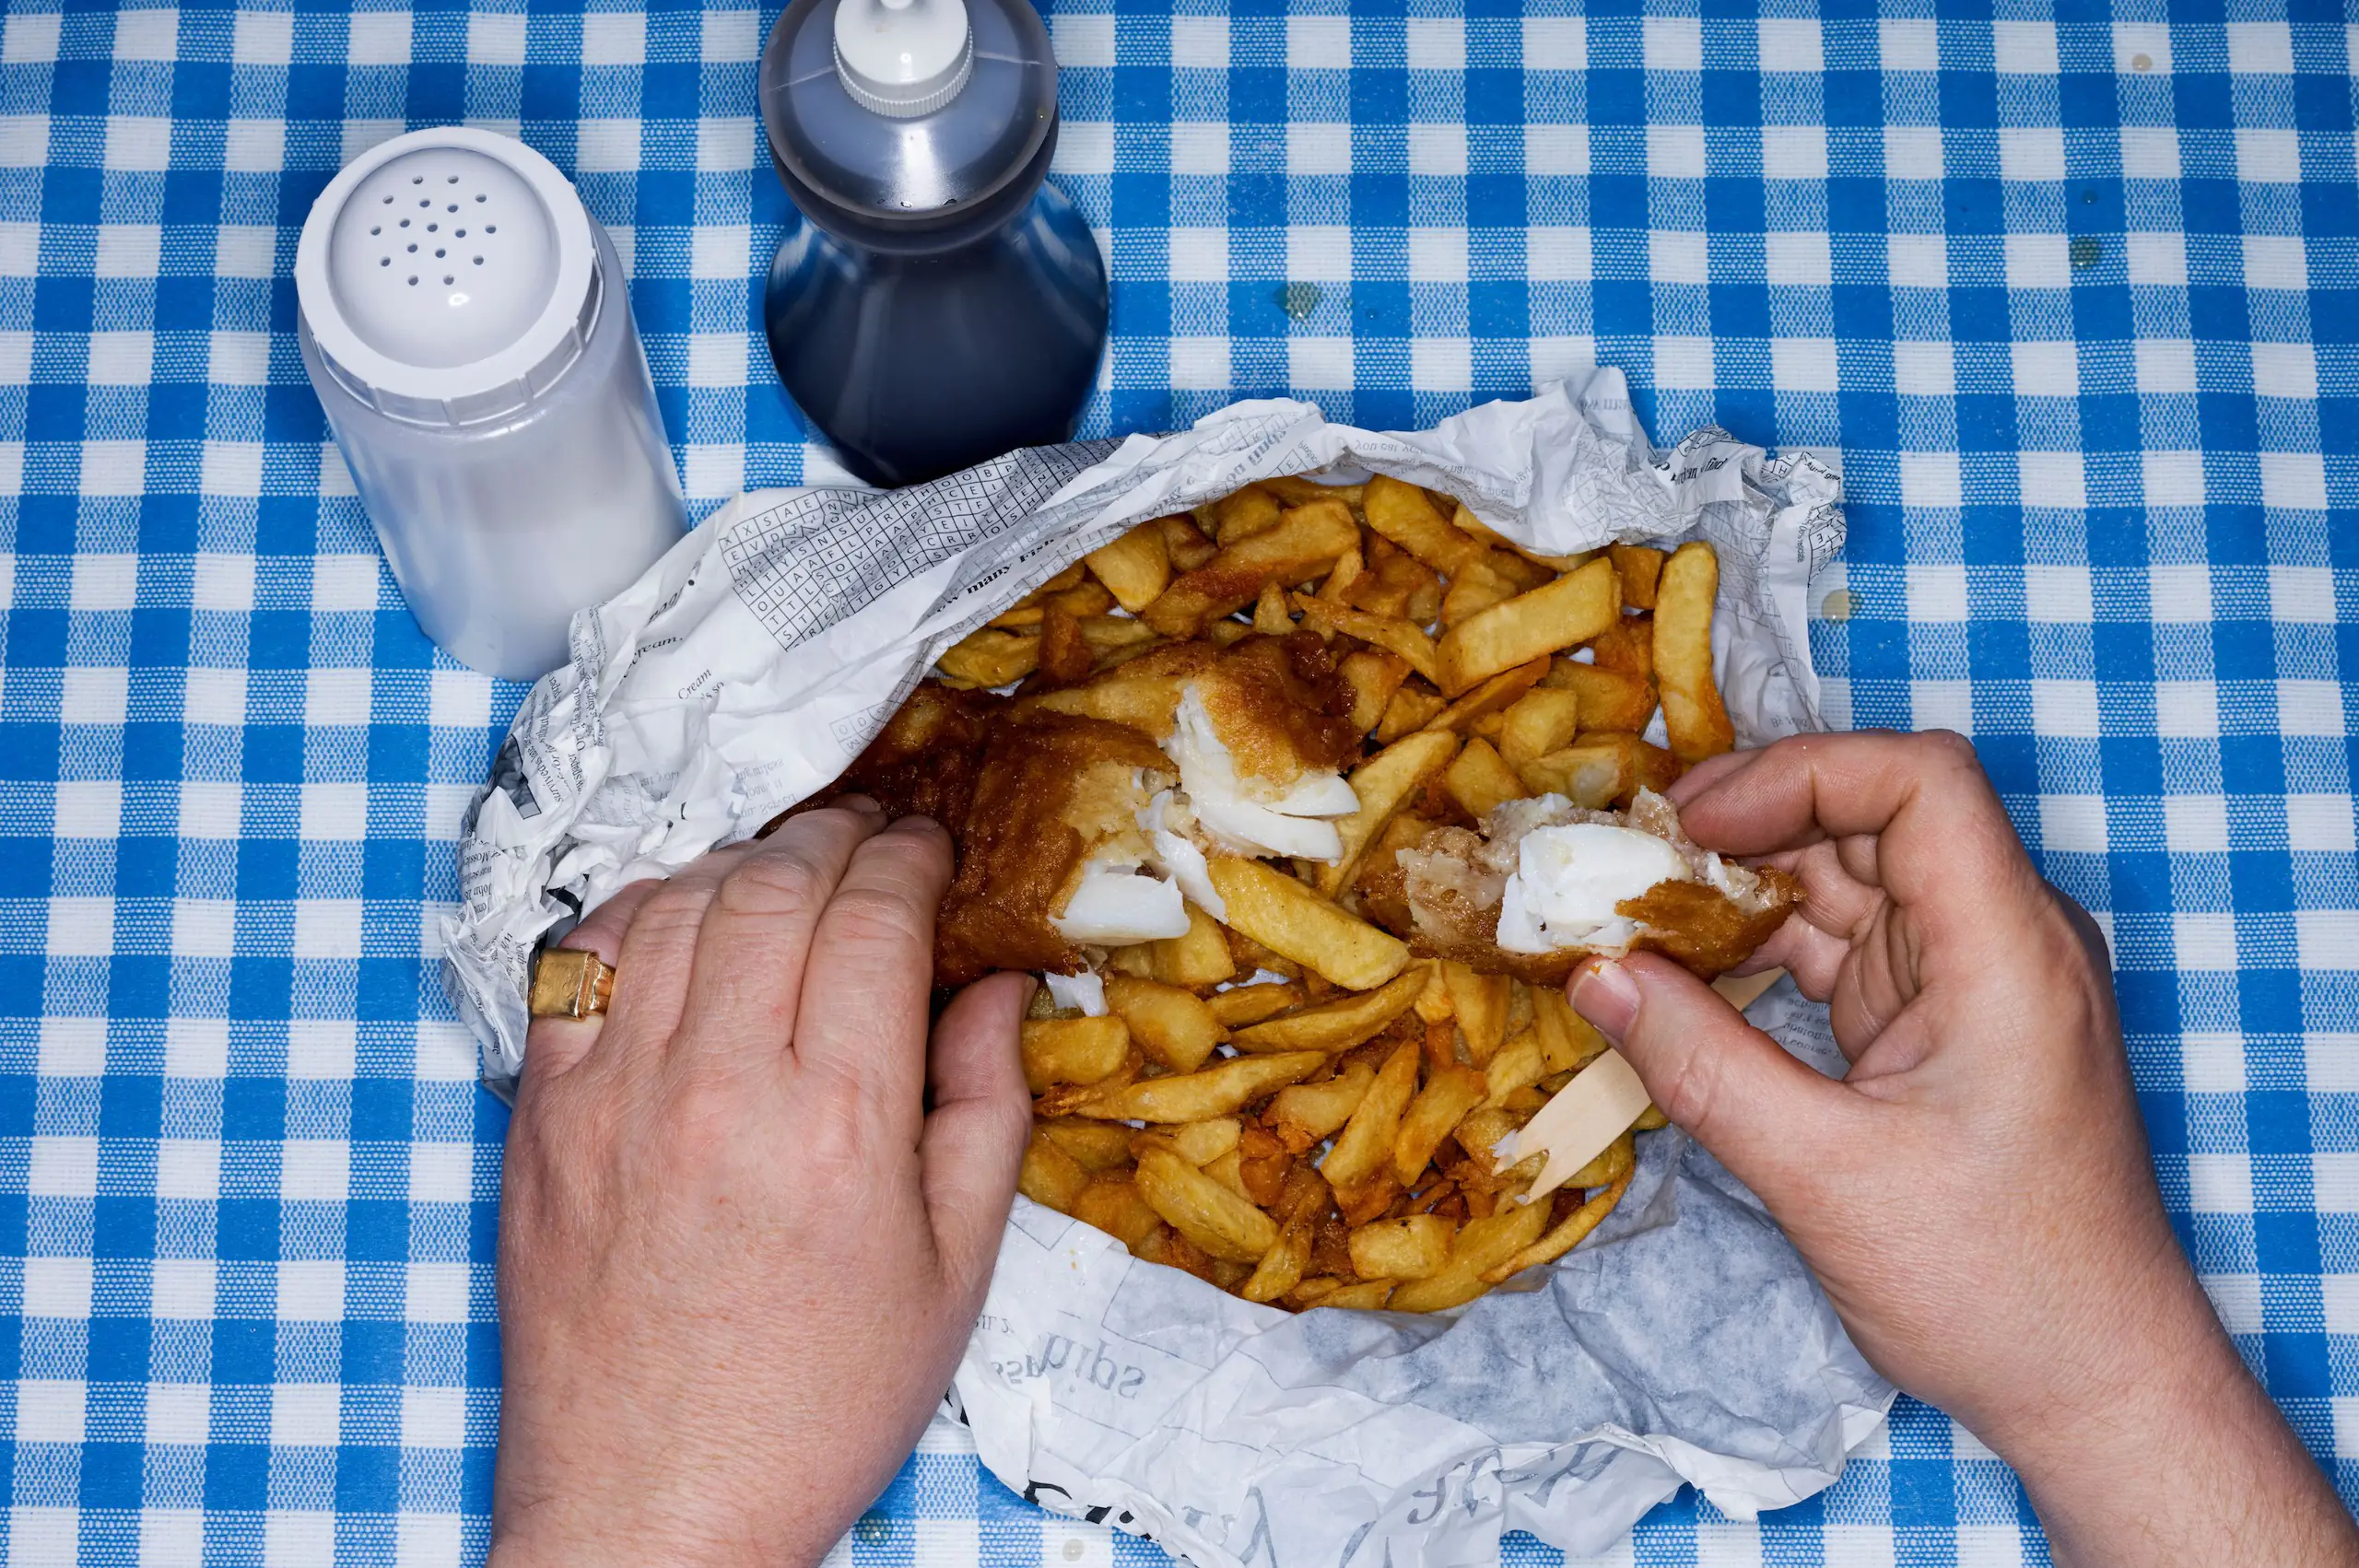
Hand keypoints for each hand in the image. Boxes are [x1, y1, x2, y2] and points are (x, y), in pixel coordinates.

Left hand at [488, 802, 1031, 1567]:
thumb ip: (985, 1108)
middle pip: (777, 885)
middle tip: (873, 836)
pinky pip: (580, 963)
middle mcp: (720, 1087)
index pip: (875, 918)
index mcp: (841, 1124)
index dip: (914, 860)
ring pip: (677, 903)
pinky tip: (680, 921)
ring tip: (786, 870)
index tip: (934, 851)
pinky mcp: (540, 1119)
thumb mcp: (954, 1272)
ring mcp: (614, 1095)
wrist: (653, 1510)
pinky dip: (637, 913)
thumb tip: (996, 985)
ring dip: (742, 861)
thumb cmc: (816, 1404)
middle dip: (838, 837)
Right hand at [1570, 731, 2355, 1567]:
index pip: (1919, 783)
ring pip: (1848, 878)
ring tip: (1636, 910)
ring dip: (1745, 885)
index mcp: (2010, 952)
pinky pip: (1843, 945)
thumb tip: (1594, 975)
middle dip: (1747, 824)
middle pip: (1871, 818)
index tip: (1694, 820)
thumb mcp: (1826, 1178)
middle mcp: (2004, 942)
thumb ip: (1703, 1066)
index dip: (1800, 771)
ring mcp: (1973, 980)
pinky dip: (1764, 945)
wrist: (2095, 1384)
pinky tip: (1685, 968)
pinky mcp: (1942, 1024)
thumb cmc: (1996, 1287)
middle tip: (1631, 859)